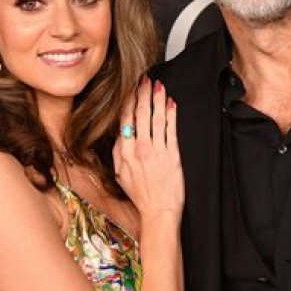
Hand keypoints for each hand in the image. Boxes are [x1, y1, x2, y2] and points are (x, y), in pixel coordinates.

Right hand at [113, 78, 183, 225]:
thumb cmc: (142, 196)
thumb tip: (119, 136)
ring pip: (155, 119)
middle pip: (140, 115)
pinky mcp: (172, 155)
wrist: (158, 211)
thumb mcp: (120, 176)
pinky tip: (172, 103)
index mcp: (124, 153)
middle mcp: (139, 149)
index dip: (128, 102)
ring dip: (157, 99)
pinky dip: (171, 114)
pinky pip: (171, 130)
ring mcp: (156, 151)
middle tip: (145, 79)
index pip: (125, 120)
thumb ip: (118, 154)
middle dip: (142, 94)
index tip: (130, 89)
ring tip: (158, 85)